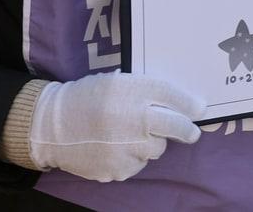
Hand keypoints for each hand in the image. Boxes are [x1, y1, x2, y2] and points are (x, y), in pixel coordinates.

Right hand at [28, 72, 204, 182]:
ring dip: (151, 142)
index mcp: (128, 91)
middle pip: (173, 126)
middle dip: (186, 129)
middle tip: (191, 132)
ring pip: (156, 148)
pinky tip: (115, 147)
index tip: (200, 108)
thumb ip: (144, 90)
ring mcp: (125, 147)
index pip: (169, 94)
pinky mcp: (118, 169)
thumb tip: (181, 104)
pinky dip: (133, 157)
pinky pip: (138, 164)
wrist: (52, 127)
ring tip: (129, 134)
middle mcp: (130, 118)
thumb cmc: (87, 99)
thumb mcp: (114, 83)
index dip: (188, 102)